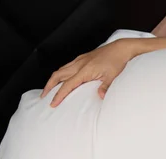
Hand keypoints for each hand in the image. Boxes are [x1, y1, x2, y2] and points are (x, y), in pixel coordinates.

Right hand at [42, 36, 165, 106]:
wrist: (121, 48)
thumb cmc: (118, 62)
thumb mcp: (112, 76)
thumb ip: (105, 87)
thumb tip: (100, 97)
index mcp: (85, 70)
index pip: (67, 85)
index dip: (59, 95)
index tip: (52, 104)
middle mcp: (79, 64)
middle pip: (58, 75)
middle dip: (49, 87)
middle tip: (44, 97)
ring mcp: (80, 60)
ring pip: (61, 70)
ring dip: (53, 80)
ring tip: (49, 89)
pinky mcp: (83, 58)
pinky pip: (67, 66)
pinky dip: (61, 73)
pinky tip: (62, 78)